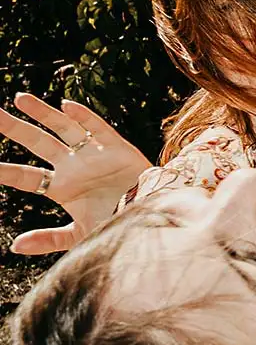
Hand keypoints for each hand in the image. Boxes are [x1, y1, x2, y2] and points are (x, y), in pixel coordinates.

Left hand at [0, 93, 151, 253]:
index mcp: (61, 187)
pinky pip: (96, 127)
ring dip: (42, 113)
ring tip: (19, 99)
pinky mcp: (115, 146)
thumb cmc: (116, 225)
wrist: (151, 217)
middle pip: (37, 142)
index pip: (26, 176)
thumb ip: (49, 239)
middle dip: (15, 128)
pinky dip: (83, 116)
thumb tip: (15, 245)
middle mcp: (73, 166)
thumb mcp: (79, 235)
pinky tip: (66, 105)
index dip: (5, 170)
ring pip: (62, 127)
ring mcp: (92, 153)